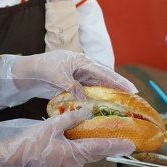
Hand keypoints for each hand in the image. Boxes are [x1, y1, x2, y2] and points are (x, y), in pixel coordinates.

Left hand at [0, 50, 137, 102]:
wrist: (31, 71)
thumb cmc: (44, 67)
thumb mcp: (57, 76)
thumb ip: (71, 86)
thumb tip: (84, 98)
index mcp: (82, 61)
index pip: (104, 72)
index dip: (118, 81)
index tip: (131, 88)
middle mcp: (85, 68)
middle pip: (105, 78)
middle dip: (119, 87)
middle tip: (134, 96)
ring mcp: (81, 76)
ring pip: (99, 86)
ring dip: (110, 94)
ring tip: (124, 103)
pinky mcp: (76, 84)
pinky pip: (90, 91)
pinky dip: (97, 98)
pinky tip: (104, 106)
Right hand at [0, 108, 134, 166]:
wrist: (11, 157)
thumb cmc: (30, 143)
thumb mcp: (51, 126)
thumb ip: (69, 118)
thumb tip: (85, 111)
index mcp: (72, 153)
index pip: (99, 147)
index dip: (116, 145)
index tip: (130, 145)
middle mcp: (71, 161)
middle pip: (96, 153)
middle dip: (110, 148)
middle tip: (124, 143)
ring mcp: (64, 162)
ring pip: (86, 154)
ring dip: (98, 147)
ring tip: (109, 139)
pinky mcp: (57, 160)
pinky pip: (77, 153)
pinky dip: (85, 146)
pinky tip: (84, 139)